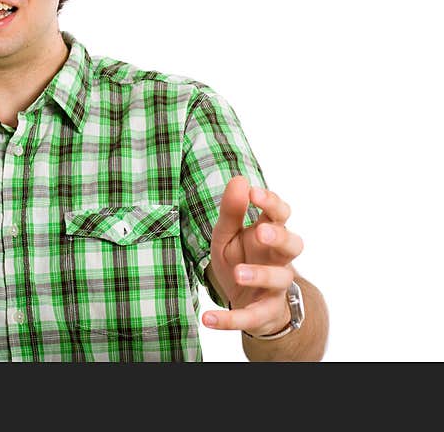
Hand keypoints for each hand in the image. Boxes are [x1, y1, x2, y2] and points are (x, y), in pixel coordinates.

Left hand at [203, 175, 303, 336]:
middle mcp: (278, 259)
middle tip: (261, 232)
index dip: (271, 203)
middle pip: (292, 244)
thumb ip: (232, 211)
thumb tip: (239, 179)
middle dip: (279, 237)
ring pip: (279, 279)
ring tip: (238, 273)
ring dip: (260, 275)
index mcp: (268, 234)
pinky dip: (229, 320)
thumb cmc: (240, 258)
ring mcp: (274, 286)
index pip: (280, 214)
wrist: (246, 301)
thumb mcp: (227, 235)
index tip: (254, 192)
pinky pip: (250, 317)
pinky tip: (207, 319)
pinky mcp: (264, 312)